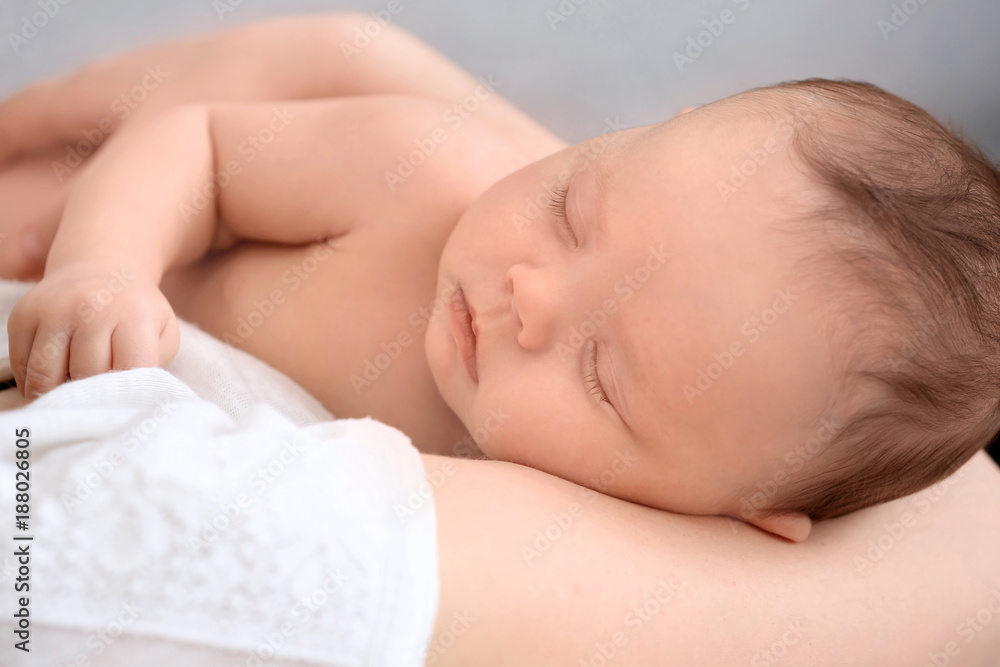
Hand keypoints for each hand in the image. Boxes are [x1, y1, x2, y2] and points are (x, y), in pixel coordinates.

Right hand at [7, 265, 179, 399]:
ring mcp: (53, 311)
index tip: (125, 400)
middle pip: (86, 375)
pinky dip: (32, 382)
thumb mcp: (163, 333)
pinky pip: (20, 364)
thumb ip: (154, 364)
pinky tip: (50, 382)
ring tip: (73, 397)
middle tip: (99, 399)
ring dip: (58, 394)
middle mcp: (90, 309)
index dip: (128, 392)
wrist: (102, 270)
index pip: (130, 369)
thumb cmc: (136, 313)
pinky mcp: (23, 316)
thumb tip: (129, 396)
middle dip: (94, 395)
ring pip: (46, 374)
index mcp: (133, 315)